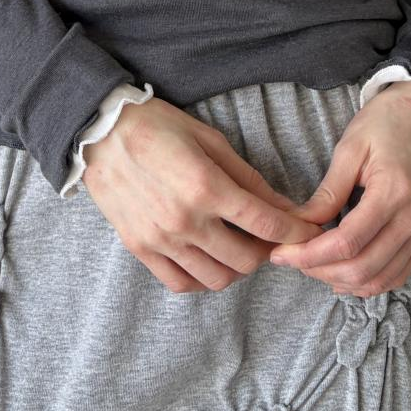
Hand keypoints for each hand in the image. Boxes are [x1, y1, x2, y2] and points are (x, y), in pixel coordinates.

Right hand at [81, 96, 327, 293]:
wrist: (100, 132)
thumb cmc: (158, 126)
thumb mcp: (210, 140)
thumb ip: (248, 178)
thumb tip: (284, 206)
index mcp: (206, 186)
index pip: (266, 223)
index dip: (297, 232)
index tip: (310, 233)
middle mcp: (185, 219)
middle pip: (246, 260)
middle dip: (268, 252)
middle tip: (270, 239)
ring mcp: (161, 239)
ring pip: (216, 279)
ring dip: (237, 269)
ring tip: (239, 248)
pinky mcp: (140, 249)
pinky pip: (180, 283)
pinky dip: (201, 279)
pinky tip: (208, 259)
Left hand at [265, 82, 410, 297]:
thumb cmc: (387, 122)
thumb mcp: (350, 147)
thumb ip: (328, 192)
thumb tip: (301, 225)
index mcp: (394, 191)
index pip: (347, 242)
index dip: (310, 255)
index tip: (282, 254)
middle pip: (364, 268)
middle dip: (321, 271)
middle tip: (292, 260)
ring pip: (381, 279)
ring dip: (344, 281)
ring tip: (313, 266)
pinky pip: (398, 274)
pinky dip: (369, 281)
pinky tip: (344, 272)